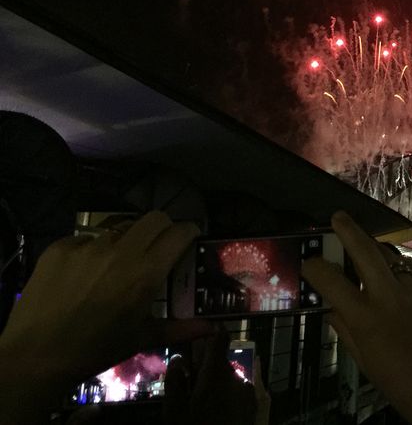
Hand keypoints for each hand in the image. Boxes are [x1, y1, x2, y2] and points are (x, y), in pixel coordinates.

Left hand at [0, 212, 214, 419]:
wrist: (34, 357)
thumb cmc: (94, 350)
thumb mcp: (140, 339)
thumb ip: (180, 328)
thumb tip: (212, 327)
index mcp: (145, 273)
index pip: (179, 233)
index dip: (189, 231)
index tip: (189, 238)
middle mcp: (120, 251)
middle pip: (154, 218)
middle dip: (163, 228)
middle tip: (158, 246)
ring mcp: (88, 246)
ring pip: (120, 227)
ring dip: (127, 240)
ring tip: (117, 264)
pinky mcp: (60, 247)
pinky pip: (86, 239)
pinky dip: (92, 251)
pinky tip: (84, 274)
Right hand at [163, 333, 258, 424]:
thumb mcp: (175, 413)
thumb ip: (176, 382)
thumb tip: (180, 357)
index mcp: (217, 374)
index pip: (220, 339)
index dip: (211, 331)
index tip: (200, 331)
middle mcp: (237, 377)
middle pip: (223, 359)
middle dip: (207, 363)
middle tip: (190, 376)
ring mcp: (249, 391)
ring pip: (231, 374)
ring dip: (218, 378)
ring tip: (201, 396)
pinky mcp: (254, 405)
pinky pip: (239, 388)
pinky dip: (228, 391)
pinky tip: (215, 406)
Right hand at [301, 211, 411, 424]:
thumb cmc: (403, 386)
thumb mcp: (366, 363)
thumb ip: (347, 331)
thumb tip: (333, 309)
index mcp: (367, 318)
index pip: (331, 281)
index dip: (315, 269)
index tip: (308, 263)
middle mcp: (392, 296)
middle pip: (366, 252)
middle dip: (349, 231)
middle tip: (338, 217)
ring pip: (393, 257)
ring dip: (376, 247)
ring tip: (364, 242)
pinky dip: (401, 266)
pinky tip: (396, 269)